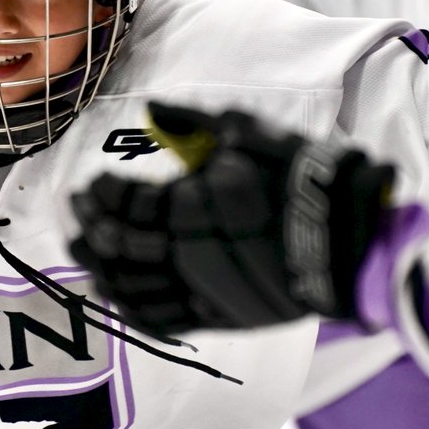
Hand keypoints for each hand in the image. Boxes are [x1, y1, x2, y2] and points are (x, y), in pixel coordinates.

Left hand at [69, 102, 393, 334]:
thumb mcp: (250, 135)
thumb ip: (195, 124)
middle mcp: (187, 251)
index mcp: (192, 204)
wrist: (350, 240)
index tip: (90, 183)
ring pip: (131, 286)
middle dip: (92, 226)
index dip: (102, 194)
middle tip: (78, 212)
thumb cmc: (301, 179)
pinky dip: (130, 309)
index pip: (127, 202)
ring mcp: (201, 288)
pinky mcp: (218, 317)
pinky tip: (116, 296)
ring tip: (83, 252)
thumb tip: (151, 108)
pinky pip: (161, 319)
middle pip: (121, 244)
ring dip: (100, 268)